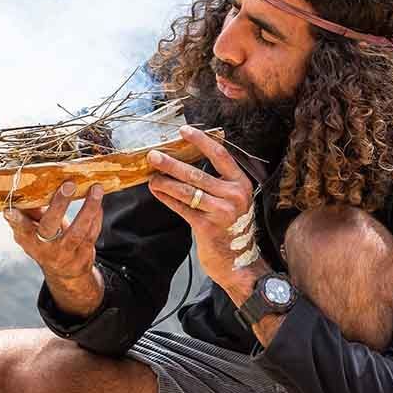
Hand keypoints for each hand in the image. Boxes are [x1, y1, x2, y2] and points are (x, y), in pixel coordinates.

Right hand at [4, 181, 106, 316]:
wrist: (65, 273)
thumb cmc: (45, 243)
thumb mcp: (31, 232)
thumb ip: (27, 213)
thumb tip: (20, 190)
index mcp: (30, 240)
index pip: (22, 229)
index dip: (17, 220)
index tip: (10, 210)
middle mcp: (46, 249)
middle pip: (50, 227)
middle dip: (59, 205)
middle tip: (68, 185)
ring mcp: (66, 253)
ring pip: (78, 231)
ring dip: (88, 208)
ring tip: (95, 189)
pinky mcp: (84, 254)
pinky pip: (92, 234)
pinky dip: (96, 216)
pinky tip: (98, 200)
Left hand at [148, 126, 266, 300]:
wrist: (239, 262)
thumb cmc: (231, 227)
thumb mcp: (233, 201)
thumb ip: (216, 182)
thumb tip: (184, 161)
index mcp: (241, 183)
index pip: (220, 155)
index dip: (201, 141)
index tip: (183, 130)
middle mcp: (234, 195)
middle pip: (197, 174)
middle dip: (172, 163)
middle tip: (153, 155)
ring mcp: (222, 212)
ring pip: (187, 191)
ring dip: (165, 182)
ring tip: (151, 176)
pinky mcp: (207, 227)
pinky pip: (182, 208)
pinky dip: (167, 199)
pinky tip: (157, 192)